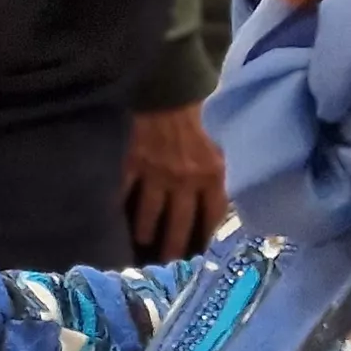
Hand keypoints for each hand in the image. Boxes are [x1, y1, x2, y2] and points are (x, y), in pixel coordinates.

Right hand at [121, 105, 227, 261]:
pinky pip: (125, 188)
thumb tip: (235, 188)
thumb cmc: (203, 108)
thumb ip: (226, 165)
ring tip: (142, 240)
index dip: (210, 233)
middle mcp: (185, 181)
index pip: (213, 214)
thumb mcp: (226, 139)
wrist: (170, 87)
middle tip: (169, 262)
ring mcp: (156, 174)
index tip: (205, 249)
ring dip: (146, 228)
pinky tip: (115, 213)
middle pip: (179, 222)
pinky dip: (120, 201)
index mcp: (212, 175)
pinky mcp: (134, 163)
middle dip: (175, 245)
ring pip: (150, 211)